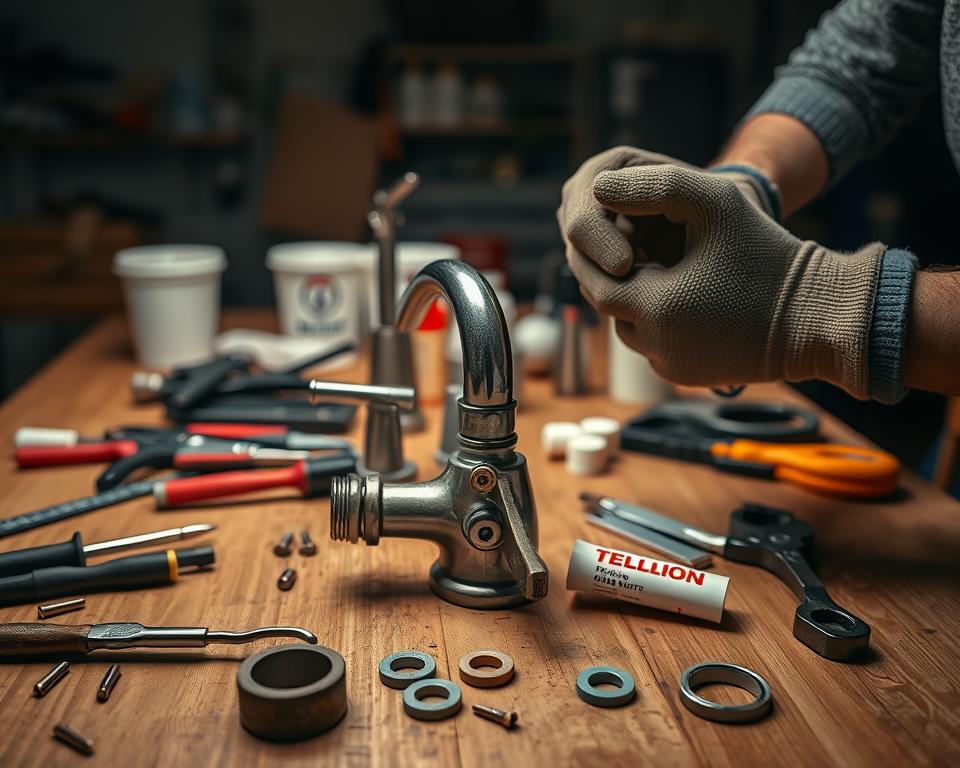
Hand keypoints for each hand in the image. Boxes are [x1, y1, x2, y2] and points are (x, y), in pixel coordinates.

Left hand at [562, 162, 883, 397]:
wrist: (818, 318)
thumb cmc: (768, 255)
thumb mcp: (716, 202)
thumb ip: (655, 185)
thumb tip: (598, 187)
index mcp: (654, 306)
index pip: (596, 279)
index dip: (594, 254)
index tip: (602, 228)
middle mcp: (654, 347)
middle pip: (609, 307)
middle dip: (608, 275)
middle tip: (615, 245)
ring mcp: (670, 367)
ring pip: (628, 328)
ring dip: (630, 299)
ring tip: (644, 266)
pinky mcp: (686, 378)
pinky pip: (653, 348)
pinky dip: (653, 323)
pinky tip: (670, 295)